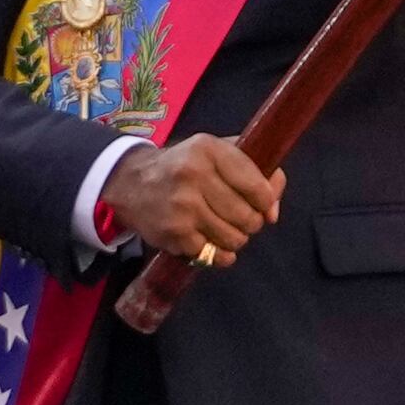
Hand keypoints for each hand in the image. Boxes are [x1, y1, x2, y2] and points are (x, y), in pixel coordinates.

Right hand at [108, 134, 277, 270]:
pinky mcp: (174, 234)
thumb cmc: (183, 166)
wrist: (130, 183)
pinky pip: (215, 255)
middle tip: (241, 218)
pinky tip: (210, 240)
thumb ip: (253, 171)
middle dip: (251, 222)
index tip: (263, 204)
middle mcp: (194, 176)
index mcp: (208, 150)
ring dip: (236, 239)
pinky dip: (219, 253)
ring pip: (234, 239)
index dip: (267, 200)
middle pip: (248, 216)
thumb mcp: (214, 151)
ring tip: (225, 229)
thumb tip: (273, 211)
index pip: (256, 185)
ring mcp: (183, 207)